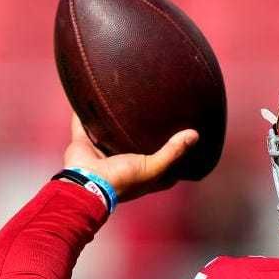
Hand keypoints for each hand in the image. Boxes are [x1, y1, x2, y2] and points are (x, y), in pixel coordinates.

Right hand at [62, 113, 198, 201]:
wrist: (86, 183)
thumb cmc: (123, 180)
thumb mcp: (153, 168)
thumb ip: (173, 152)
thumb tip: (195, 135)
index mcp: (141, 173)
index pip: (163, 164)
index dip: (174, 153)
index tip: (184, 136)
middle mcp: (122, 163)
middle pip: (135, 144)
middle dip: (142, 132)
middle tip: (155, 110)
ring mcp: (102, 153)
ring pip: (109, 132)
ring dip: (113, 121)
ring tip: (123, 100)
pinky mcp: (84, 143)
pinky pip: (83, 124)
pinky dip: (83, 112)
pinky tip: (88, 95)